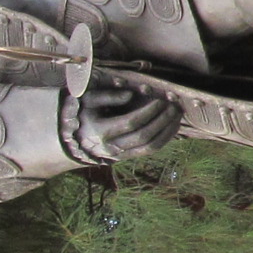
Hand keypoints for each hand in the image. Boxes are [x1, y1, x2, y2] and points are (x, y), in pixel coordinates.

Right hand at [64, 77, 182, 164]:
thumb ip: (108, 96)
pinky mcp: (127, 157)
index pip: (131, 123)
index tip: (160, 100)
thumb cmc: (84, 111)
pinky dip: (165, 138)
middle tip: (173, 106)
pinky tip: (173, 126)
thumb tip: (129, 95)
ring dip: (167, 131)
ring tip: (177, 115)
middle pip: (144, 136)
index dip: (148, 111)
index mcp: (100, 131)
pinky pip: (150, 150)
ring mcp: (120, 155)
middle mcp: (111, 147)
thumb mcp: (89, 99)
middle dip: (162, 120)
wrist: (74, 136)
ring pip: (150, 147)